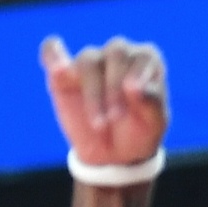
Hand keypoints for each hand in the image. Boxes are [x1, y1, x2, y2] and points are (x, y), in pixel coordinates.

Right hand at [42, 35, 169, 170]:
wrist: (114, 155)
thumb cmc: (139, 132)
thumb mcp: (155, 124)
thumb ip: (152, 102)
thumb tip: (134, 87)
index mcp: (146, 59)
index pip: (142, 56)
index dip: (137, 78)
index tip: (134, 103)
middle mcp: (118, 53)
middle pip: (115, 52)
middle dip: (114, 86)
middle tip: (115, 118)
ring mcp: (90, 61)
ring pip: (88, 61)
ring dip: (93, 93)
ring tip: (99, 124)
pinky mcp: (62, 73)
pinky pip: (52, 51)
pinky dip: (52, 55)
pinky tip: (57, 69)